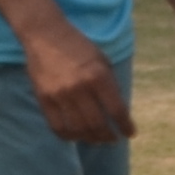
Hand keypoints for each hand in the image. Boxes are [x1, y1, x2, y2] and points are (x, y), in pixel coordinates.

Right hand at [19, 19, 130, 144]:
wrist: (45, 34)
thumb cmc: (78, 46)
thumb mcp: (102, 60)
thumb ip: (110, 85)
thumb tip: (118, 112)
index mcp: (98, 76)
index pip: (117, 110)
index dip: (125, 126)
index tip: (130, 133)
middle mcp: (80, 87)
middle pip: (98, 124)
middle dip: (109, 137)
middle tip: (113, 139)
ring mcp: (60, 95)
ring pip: (79, 129)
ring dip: (91, 139)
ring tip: (97, 139)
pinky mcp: (44, 99)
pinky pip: (58, 127)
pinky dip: (69, 136)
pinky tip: (76, 135)